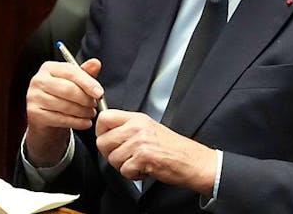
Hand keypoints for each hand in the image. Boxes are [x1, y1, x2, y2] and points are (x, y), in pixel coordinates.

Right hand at [25, 58, 105, 166]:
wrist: (46, 120)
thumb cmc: (61, 97)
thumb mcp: (74, 83)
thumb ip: (85, 73)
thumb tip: (96, 63)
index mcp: (49, 68)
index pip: (71, 72)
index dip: (88, 83)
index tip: (100, 93)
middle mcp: (38, 80)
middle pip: (68, 89)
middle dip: (85, 99)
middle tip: (95, 105)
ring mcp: (34, 97)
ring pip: (65, 105)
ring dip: (82, 112)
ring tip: (91, 113)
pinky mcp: (34, 114)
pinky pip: (60, 119)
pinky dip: (76, 122)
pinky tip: (85, 123)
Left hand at [95, 110, 217, 194]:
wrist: (192, 160)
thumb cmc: (172, 147)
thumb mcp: (149, 128)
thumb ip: (128, 128)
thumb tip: (106, 134)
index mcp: (137, 118)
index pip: (104, 117)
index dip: (100, 131)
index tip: (107, 140)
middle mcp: (137, 127)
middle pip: (102, 141)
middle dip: (110, 154)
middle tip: (125, 157)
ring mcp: (140, 141)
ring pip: (112, 159)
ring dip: (124, 166)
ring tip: (139, 163)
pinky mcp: (144, 157)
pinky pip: (124, 170)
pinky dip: (133, 175)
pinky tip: (144, 169)